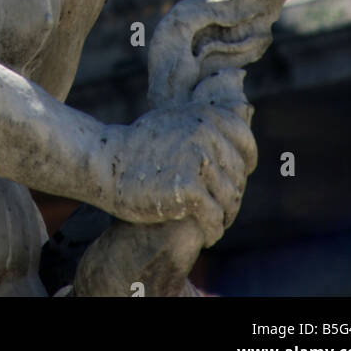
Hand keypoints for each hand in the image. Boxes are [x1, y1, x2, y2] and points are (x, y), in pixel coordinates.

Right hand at [108, 99, 256, 245]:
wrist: (105, 163)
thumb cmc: (139, 147)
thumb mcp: (175, 121)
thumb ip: (205, 122)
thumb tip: (243, 113)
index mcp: (205, 115)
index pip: (245, 143)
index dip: (245, 167)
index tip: (233, 182)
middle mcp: (205, 132)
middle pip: (238, 177)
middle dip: (230, 199)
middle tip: (215, 212)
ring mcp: (198, 158)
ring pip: (230, 200)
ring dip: (222, 218)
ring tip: (209, 225)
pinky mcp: (188, 187)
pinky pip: (215, 218)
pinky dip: (212, 232)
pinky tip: (205, 236)